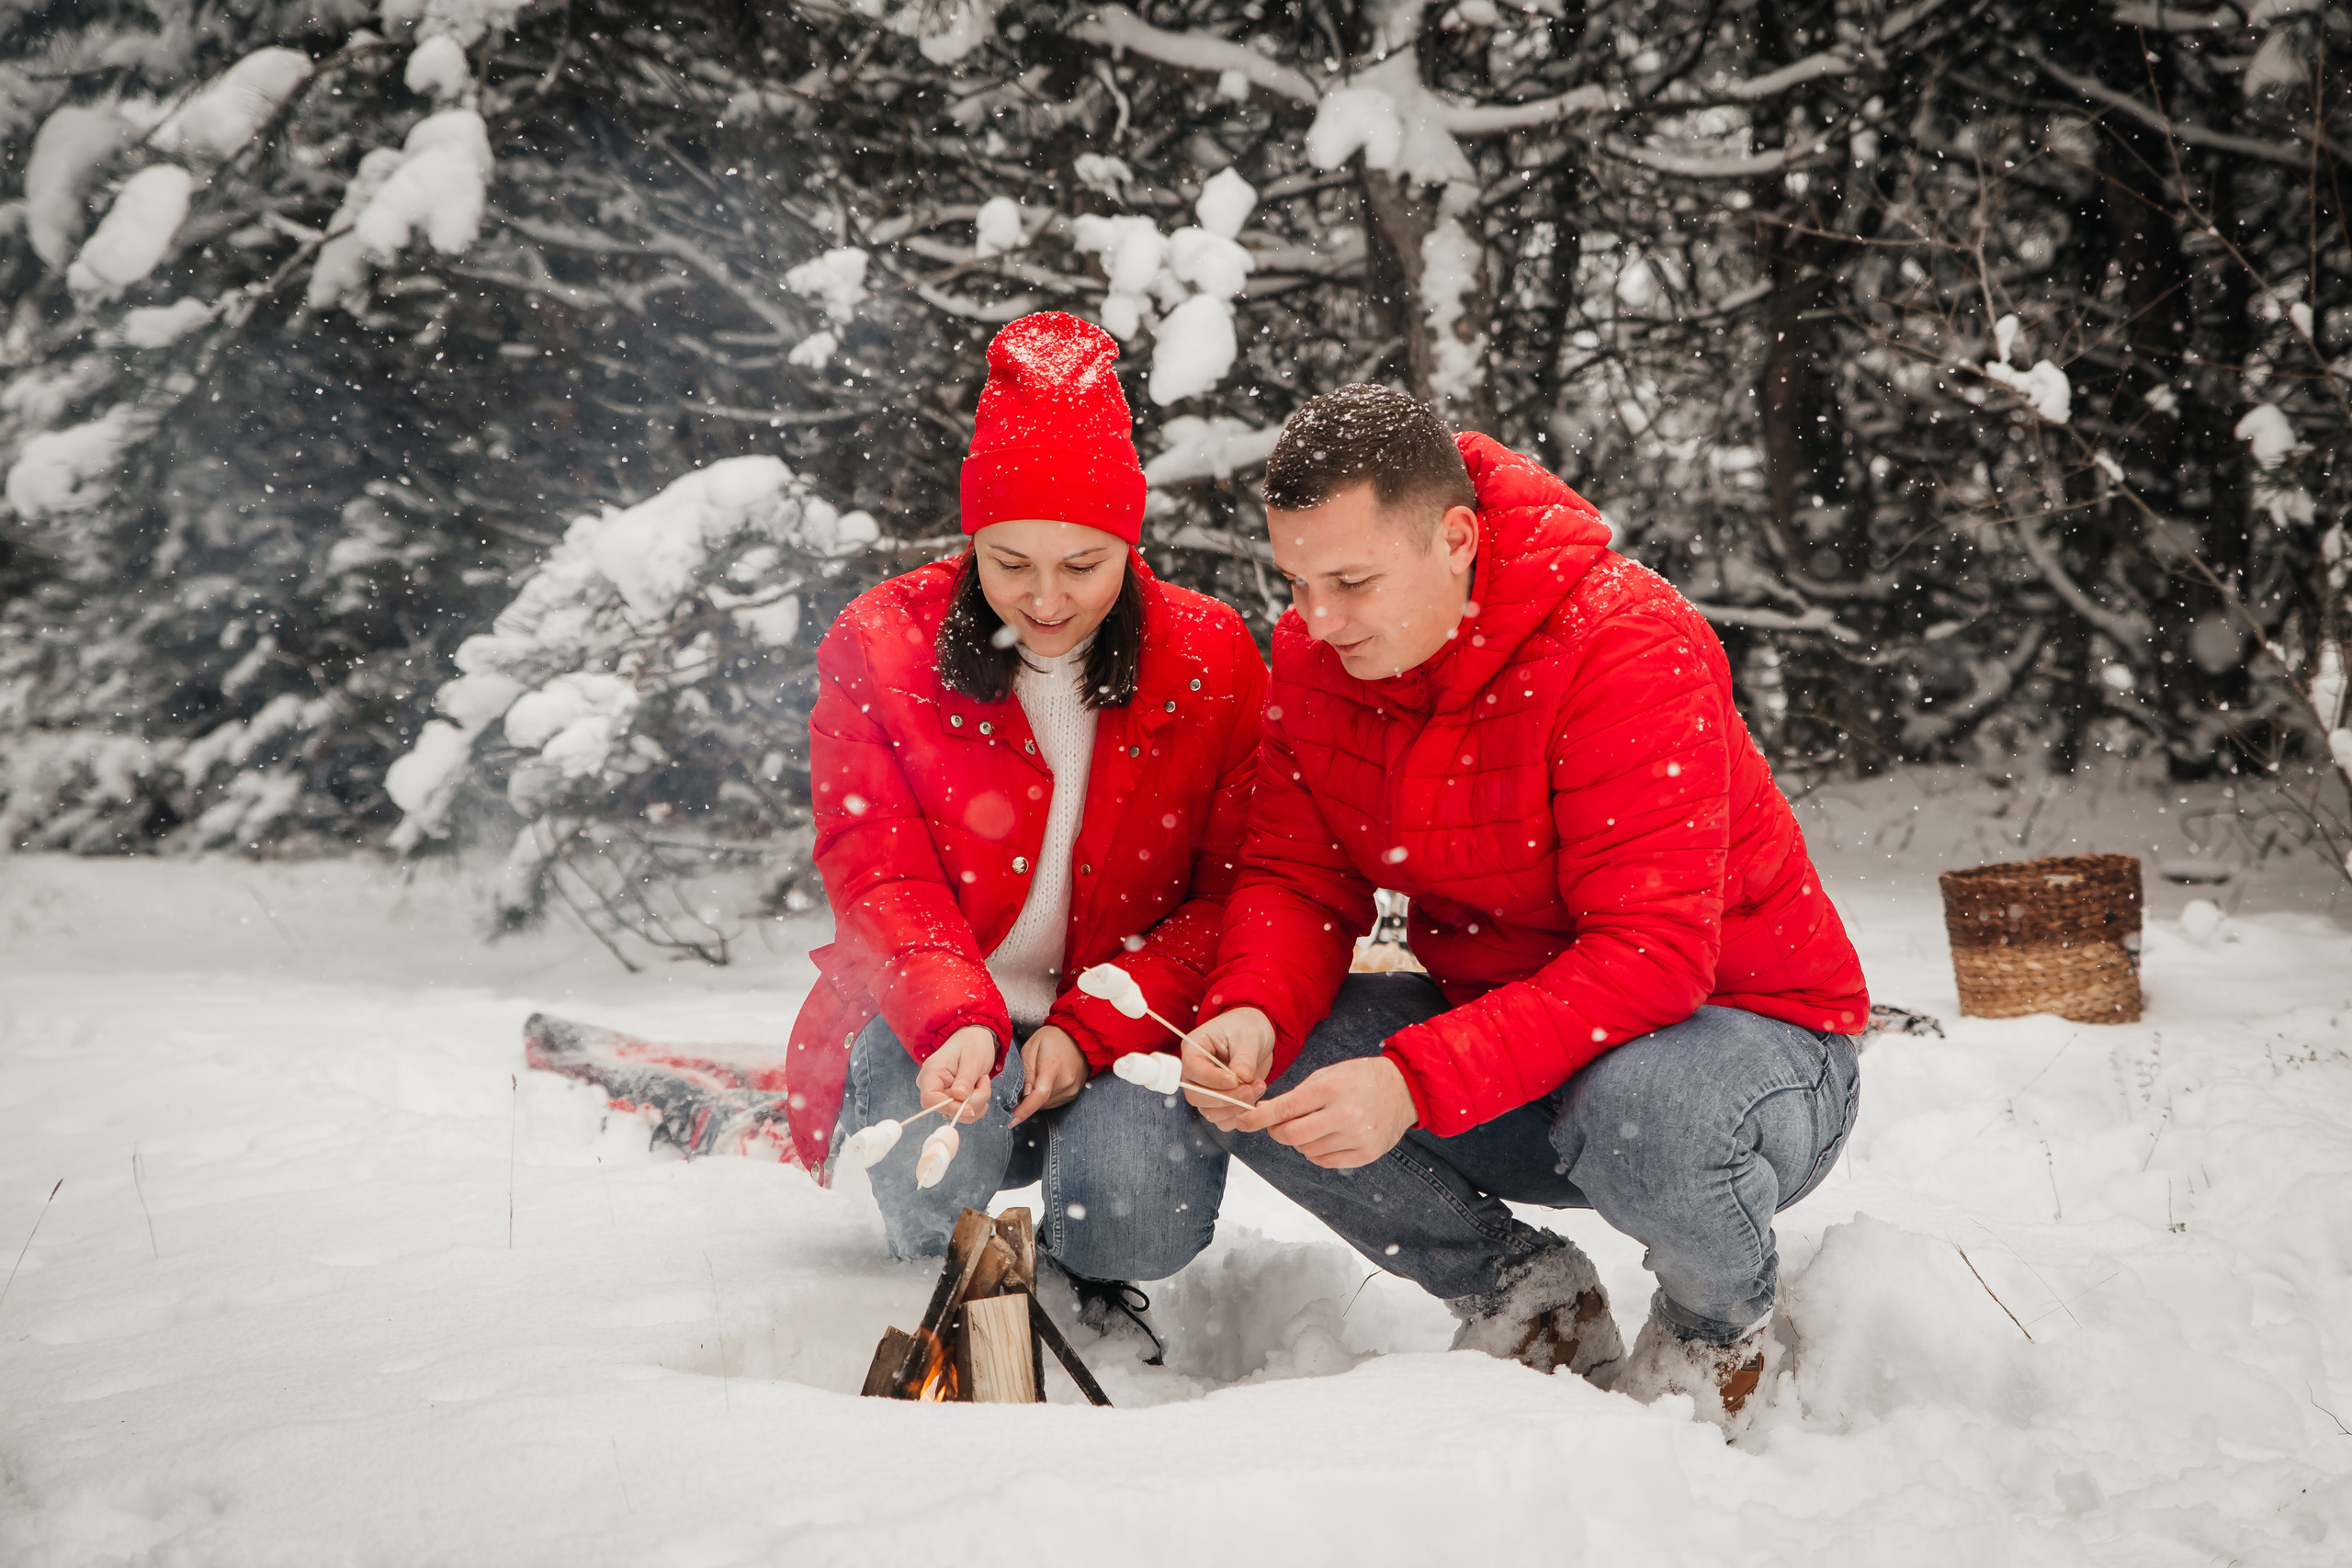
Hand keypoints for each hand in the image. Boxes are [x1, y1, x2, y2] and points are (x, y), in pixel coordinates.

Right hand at [915, 1025, 998, 1122]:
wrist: (975, 1039)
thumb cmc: (973, 1043)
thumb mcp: (973, 1058)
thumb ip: (966, 1078)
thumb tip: (959, 1097)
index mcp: (931, 1072)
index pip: (930, 1099)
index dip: (949, 1107)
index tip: (970, 1107)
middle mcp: (932, 1085)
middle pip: (947, 1109)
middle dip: (971, 1102)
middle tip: (984, 1082)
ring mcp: (941, 1094)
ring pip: (958, 1114)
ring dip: (978, 1103)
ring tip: (982, 1081)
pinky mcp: (952, 1100)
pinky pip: (964, 1113)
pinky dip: (978, 1105)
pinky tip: (980, 1087)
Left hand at [1010, 1026, 1088, 1125]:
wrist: (1078, 1036)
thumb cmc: (1052, 1039)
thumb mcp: (1031, 1047)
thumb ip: (1026, 1071)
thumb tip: (1022, 1095)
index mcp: (1053, 1067)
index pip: (1038, 1095)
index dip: (1024, 1110)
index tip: (1011, 1120)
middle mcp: (1066, 1081)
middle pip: (1040, 1102)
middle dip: (1025, 1102)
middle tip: (1016, 1092)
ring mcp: (1072, 1089)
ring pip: (1046, 1104)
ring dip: (1035, 1100)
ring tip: (1033, 1082)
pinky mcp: (1074, 1093)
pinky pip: (1054, 1102)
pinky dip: (1045, 1098)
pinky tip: (1043, 1085)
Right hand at [1181, 1007, 1274, 1129]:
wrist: (1256, 1035)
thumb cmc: (1247, 1028)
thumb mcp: (1249, 1037)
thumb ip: (1244, 1058)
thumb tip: (1242, 1078)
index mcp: (1194, 1049)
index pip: (1192, 1070)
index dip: (1212, 1079)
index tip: (1235, 1080)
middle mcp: (1195, 1072)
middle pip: (1196, 1096)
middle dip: (1226, 1097)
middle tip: (1251, 1088)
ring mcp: (1205, 1089)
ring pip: (1209, 1112)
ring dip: (1236, 1107)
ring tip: (1258, 1088)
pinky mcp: (1218, 1103)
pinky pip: (1222, 1120)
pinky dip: (1239, 1115)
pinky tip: (1254, 1098)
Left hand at [1233, 1056, 1416, 1167]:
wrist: (1404, 1088)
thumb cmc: (1359, 1078)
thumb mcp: (1327, 1074)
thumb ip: (1298, 1095)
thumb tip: (1266, 1115)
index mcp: (1331, 1089)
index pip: (1285, 1109)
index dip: (1258, 1118)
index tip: (1243, 1122)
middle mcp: (1344, 1114)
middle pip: (1292, 1135)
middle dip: (1277, 1133)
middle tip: (1277, 1126)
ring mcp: (1357, 1136)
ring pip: (1307, 1151)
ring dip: (1299, 1142)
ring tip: (1311, 1127)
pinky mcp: (1367, 1153)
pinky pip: (1326, 1162)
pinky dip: (1316, 1153)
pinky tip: (1324, 1138)